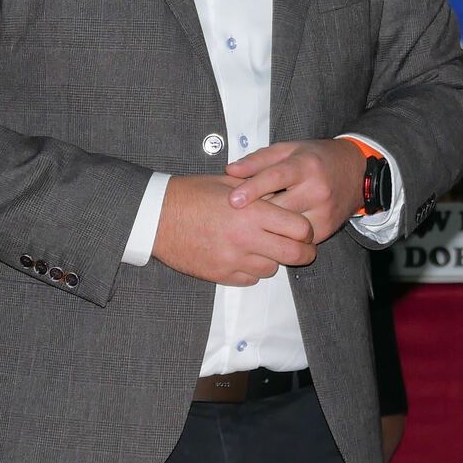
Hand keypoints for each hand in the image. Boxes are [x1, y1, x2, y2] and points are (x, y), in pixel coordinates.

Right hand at [154, 174, 318, 285]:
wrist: (155, 217)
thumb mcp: (229, 183)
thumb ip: (259, 191)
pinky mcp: (221, 274)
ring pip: (272, 269)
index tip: (304, 230)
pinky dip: (251, 270)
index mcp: (252, 211)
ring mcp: (234, 259)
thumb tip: (283, 196)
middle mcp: (247, 238)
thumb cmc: (191, 194)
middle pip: (295, 254)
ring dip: (273, 260)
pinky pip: (250, 279)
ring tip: (262, 247)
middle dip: (305, 253)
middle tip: (303, 249)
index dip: (307, 230)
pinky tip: (242, 256)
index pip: (300, 228)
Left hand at [224, 138, 366, 241]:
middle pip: (279, 207)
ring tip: (251, 224)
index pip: (276, 177)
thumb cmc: (316, 158)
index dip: (252, 189)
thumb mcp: (289, 149)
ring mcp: (323, 212)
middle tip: (236, 215)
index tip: (233, 200)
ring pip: (286, 228)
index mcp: (306, 165)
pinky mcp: (326, 230)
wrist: (356, 172)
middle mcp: (317, 190)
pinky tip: (269, 232)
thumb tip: (230, 171)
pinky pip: (296, 239)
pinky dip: (280, 236)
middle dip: (256, 212)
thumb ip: (258, 160)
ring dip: (267, 227)